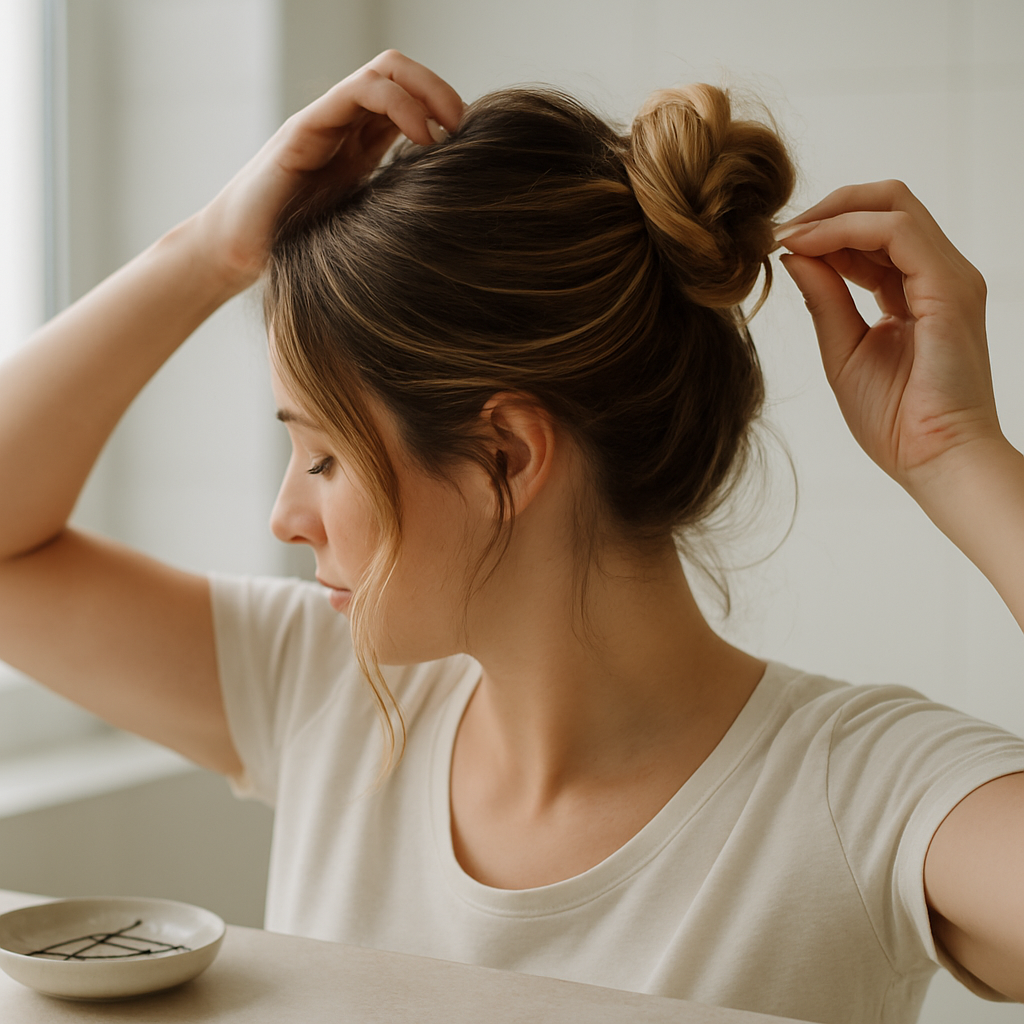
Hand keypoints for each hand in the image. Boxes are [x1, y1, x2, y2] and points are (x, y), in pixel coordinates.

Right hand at [192, 50, 462, 291]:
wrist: (236, 255)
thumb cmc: (295, 250)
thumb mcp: (361, 230)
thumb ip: (394, 214)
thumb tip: (452, 232)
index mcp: (358, 146)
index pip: (408, 102)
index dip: (443, 111)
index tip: (472, 143)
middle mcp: (342, 126)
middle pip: (399, 75)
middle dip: (440, 91)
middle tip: (466, 127)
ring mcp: (323, 122)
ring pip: (383, 72)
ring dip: (427, 88)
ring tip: (451, 127)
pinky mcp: (305, 128)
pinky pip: (357, 92)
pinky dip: (399, 103)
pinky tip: (422, 136)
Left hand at [776, 180, 999, 499]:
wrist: (934, 459)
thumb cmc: (895, 420)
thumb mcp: (843, 350)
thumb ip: (824, 299)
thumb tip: (793, 254)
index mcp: (917, 291)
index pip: (874, 234)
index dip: (824, 230)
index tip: (778, 244)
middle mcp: (939, 275)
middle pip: (888, 204)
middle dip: (829, 207)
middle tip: (780, 230)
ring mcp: (950, 277)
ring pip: (893, 205)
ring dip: (831, 214)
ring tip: (787, 236)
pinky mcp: (949, 287)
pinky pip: (897, 232)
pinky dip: (846, 228)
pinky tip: (807, 245)